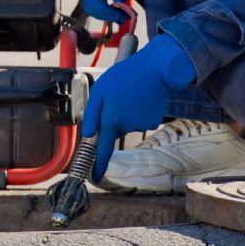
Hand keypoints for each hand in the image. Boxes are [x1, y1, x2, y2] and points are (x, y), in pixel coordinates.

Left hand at [82, 33, 196, 180]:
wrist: (155, 68)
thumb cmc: (124, 76)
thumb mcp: (100, 90)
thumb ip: (92, 114)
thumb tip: (89, 135)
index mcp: (112, 119)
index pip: (104, 149)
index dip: (100, 164)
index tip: (97, 176)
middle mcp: (127, 126)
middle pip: (116, 130)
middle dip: (114, 118)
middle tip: (118, 97)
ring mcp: (142, 124)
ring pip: (129, 125)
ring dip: (127, 113)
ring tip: (131, 94)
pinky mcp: (153, 121)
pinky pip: (141, 121)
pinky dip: (140, 112)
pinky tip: (142, 97)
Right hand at [83, 0, 141, 23]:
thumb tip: (117, 11)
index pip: (94, 2)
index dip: (106, 13)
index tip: (121, 18)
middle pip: (91, 6)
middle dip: (106, 15)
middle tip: (124, 18)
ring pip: (93, 7)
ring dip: (107, 14)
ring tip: (123, 15)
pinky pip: (97, 5)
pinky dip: (107, 10)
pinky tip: (118, 11)